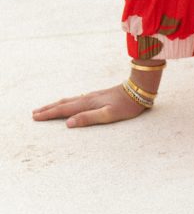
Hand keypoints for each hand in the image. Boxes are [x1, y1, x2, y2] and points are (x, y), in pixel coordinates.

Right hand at [32, 83, 151, 127]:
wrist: (139, 90)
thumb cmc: (126, 105)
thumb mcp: (109, 115)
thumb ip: (89, 118)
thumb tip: (68, 124)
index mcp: (88, 104)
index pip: (64, 110)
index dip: (49, 114)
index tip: (35, 117)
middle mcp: (87, 98)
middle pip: (63, 104)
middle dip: (48, 109)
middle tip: (34, 113)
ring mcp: (92, 96)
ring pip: (69, 101)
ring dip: (55, 105)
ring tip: (46, 108)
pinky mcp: (97, 96)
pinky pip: (76, 100)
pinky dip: (66, 103)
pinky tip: (68, 104)